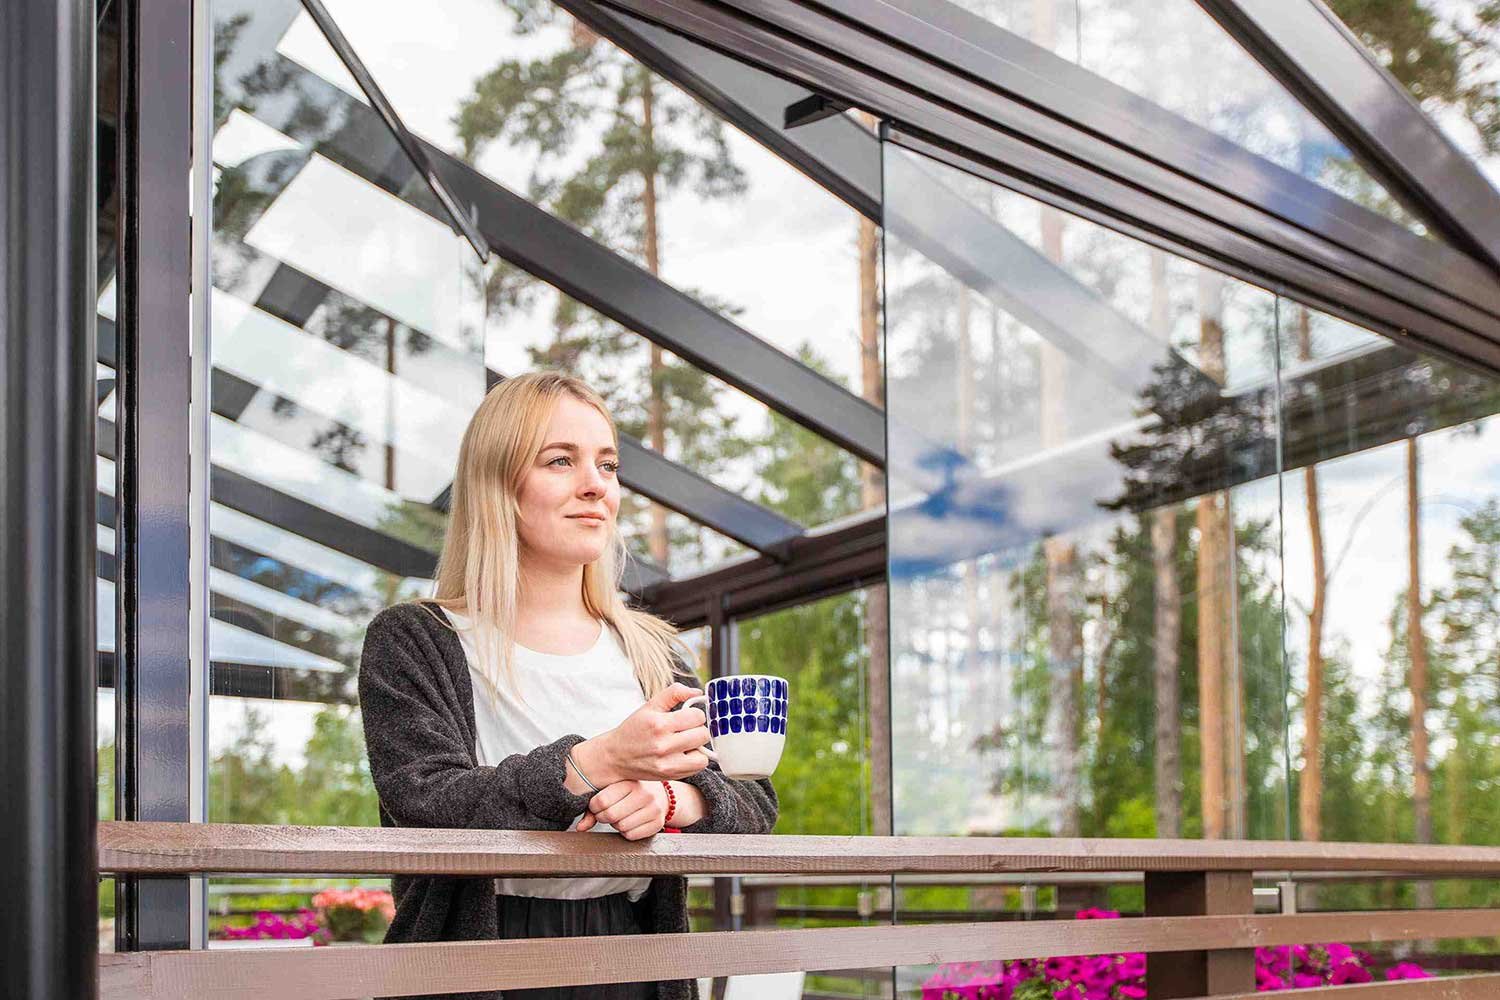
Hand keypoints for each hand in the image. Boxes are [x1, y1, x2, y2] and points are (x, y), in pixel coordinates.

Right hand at [573, 683, 710, 783]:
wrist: (615, 757)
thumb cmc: (634, 729)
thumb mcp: (650, 706)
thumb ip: (674, 693)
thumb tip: (697, 692)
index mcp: (659, 724)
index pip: (697, 716)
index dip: (694, 714)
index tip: (685, 716)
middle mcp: (663, 745)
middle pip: (702, 734)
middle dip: (697, 729)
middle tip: (685, 729)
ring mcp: (667, 764)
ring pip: (703, 754)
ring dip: (697, 747)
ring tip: (685, 743)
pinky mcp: (670, 775)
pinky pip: (697, 767)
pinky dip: (694, 760)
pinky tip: (682, 754)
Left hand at [575, 780, 668, 840]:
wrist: (660, 794)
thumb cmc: (629, 791)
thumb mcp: (613, 789)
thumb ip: (594, 806)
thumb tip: (580, 828)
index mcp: (630, 782)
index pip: (602, 801)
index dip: (594, 807)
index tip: (597, 806)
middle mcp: (644, 794)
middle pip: (610, 815)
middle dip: (603, 817)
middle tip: (606, 813)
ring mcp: (653, 809)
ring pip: (621, 827)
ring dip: (615, 824)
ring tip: (620, 815)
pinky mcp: (657, 823)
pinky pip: (631, 836)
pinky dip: (626, 832)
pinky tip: (629, 822)